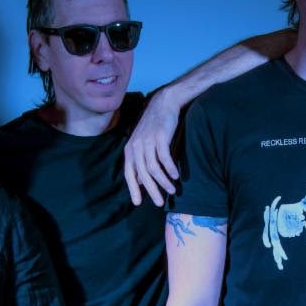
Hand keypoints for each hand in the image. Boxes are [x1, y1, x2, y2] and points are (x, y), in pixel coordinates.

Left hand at [124, 89, 180, 205]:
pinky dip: (170, 168)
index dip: (133, 189)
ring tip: (172, 190)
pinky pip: (164, 157)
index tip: (138, 202)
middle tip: (159, 202)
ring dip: (163, 181)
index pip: (129, 173)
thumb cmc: (155, 125)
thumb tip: (140, 181)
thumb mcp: (144, 143)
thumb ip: (141, 161)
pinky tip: (176, 175)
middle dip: (151, 190)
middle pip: (142, 174)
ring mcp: (147, 141)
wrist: (164, 103)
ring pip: (153, 168)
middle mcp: (136, 146)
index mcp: (130, 149)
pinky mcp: (159, 137)